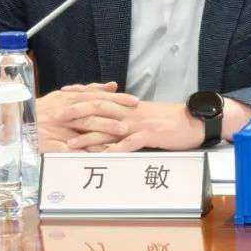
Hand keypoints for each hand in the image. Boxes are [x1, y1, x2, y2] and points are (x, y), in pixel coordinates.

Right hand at [39, 82, 138, 151]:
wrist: (16, 119)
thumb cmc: (46, 108)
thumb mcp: (66, 95)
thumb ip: (90, 90)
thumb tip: (113, 85)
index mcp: (71, 97)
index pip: (98, 96)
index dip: (117, 99)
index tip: (135, 102)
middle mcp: (66, 110)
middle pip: (92, 111)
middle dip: (112, 118)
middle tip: (128, 124)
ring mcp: (58, 126)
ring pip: (82, 129)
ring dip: (101, 133)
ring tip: (117, 140)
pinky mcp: (49, 142)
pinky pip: (67, 149)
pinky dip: (81, 152)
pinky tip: (94, 157)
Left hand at [60, 100, 203, 151]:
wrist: (193, 120)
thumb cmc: (169, 120)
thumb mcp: (144, 114)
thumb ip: (126, 115)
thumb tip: (109, 119)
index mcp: (128, 106)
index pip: (100, 96)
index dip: (81, 94)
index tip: (62, 94)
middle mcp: (130, 112)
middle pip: (99, 108)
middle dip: (76, 112)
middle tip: (57, 117)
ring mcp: (139, 124)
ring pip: (110, 128)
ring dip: (89, 137)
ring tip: (71, 145)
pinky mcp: (150, 135)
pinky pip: (130, 143)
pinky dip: (116, 150)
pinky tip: (104, 157)